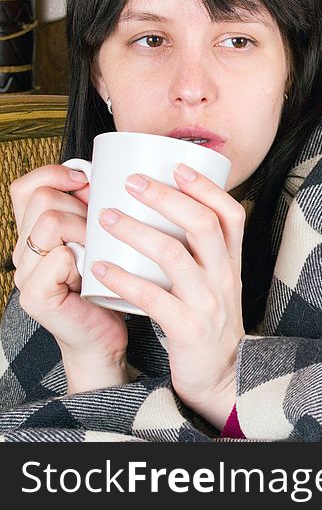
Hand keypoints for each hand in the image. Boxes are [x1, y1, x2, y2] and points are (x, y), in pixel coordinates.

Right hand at [9, 165, 128, 391]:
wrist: (106, 336)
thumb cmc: (110, 285)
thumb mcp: (103, 238)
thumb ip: (95, 209)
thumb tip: (105, 173)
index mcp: (34, 233)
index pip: (25, 187)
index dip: (54, 175)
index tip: (88, 181)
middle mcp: (23, 251)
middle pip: (43, 200)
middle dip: (81, 208)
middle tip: (101, 232)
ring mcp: (25, 274)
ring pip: (50, 222)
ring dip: (85, 231)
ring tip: (99, 251)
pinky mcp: (35, 296)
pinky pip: (58, 258)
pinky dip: (82, 260)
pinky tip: (94, 272)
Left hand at [90, 163, 245, 428]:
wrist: (223, 376)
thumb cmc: (210, 323)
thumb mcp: (218, 282)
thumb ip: (202, 252)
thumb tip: (172, 211)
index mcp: (232, 263)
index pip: (231, 214)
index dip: (206, 187)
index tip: (176, 165)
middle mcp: (224, 277)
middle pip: (202, 225)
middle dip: (165, 198)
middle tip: (131, 182)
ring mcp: (208, 302)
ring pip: (174, 256)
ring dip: (136, 231)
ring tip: (105, 217)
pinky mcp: (187, 329)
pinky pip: (153, 298)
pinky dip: (123, 280)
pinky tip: (100, 267)